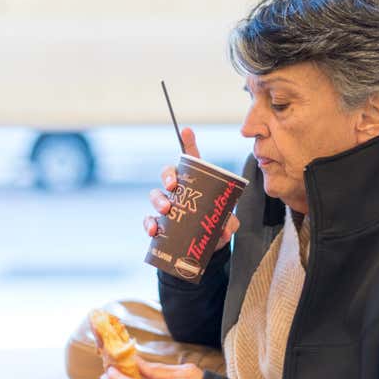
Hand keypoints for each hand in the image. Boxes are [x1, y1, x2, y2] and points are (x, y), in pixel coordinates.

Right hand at [143, 127, 239, 250]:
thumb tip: (225, 229)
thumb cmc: (216, 226)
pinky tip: (153, 231)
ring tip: (166, 210)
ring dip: (159, 200)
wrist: (207, 248)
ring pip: (156, 195)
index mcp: (197, 183)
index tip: (187, 130)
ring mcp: (167, 206)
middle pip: (168, 174)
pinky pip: (149, 220)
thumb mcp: (227, 224)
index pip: (191, 160)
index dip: (188, 143)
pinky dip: (149, 225)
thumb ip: (229, 224)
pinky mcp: (160, 224)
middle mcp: (179, 191)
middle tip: (173, 186)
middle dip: (168, 177)